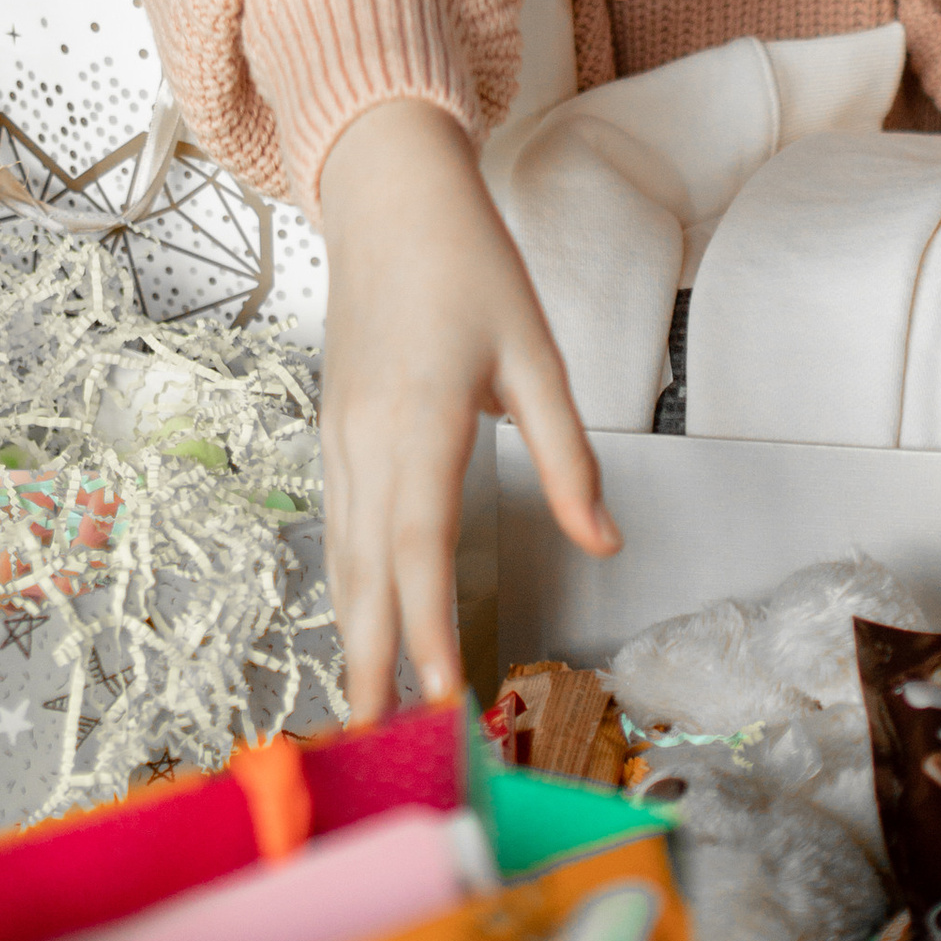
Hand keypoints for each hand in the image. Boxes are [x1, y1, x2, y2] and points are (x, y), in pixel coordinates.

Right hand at [316, 100, 617, 717]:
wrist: (387, 198)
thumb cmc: (470, 266)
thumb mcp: (537, 354)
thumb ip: (569, 457)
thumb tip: (605, 544)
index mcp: (421, 418)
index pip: (419, 546)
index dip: (426, 626)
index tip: (438, 693)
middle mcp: (367, 439)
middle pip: (364, 571)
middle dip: (372, 661)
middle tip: (378, 743)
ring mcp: (340, 438)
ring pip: (342, 557)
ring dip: (353, 636)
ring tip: (364, 711)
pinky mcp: (335, 434)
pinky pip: (337, 528)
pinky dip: (345, 588)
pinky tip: (358, 627)